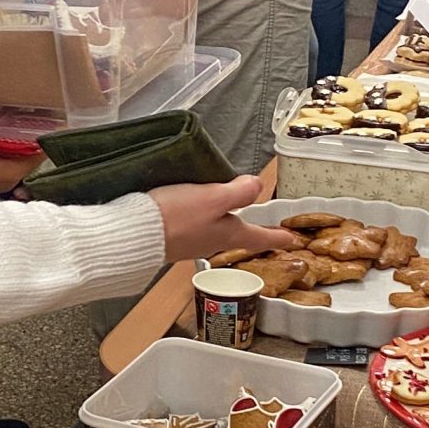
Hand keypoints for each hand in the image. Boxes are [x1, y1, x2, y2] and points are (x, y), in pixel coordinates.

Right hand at [0, 103, 40, 196]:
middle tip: (21, 112)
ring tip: (0, 118)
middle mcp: (3, 180)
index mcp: (8, 174)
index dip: (44, 136)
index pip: (38, 155)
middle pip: (22, 154)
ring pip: (5, 155)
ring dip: (3, 138)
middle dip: (22, 134)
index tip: (47, 118)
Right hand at [149, 177, 297, 265]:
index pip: (259, 236)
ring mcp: (193, 241)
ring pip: (219, 231)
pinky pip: (198, 227)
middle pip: (240, 235)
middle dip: (255, 231)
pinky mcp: (174, 237)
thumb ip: (238, 192)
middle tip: (268, 230)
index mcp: (228, 232)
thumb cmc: (175, 218)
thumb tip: (258, 185)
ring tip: (234, 214)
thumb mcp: (212, 198)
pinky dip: (205, 218)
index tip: (293, 240)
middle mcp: (213, 241)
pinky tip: (197, 210)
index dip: (278, 236)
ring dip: (229, 222)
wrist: (135, 234)